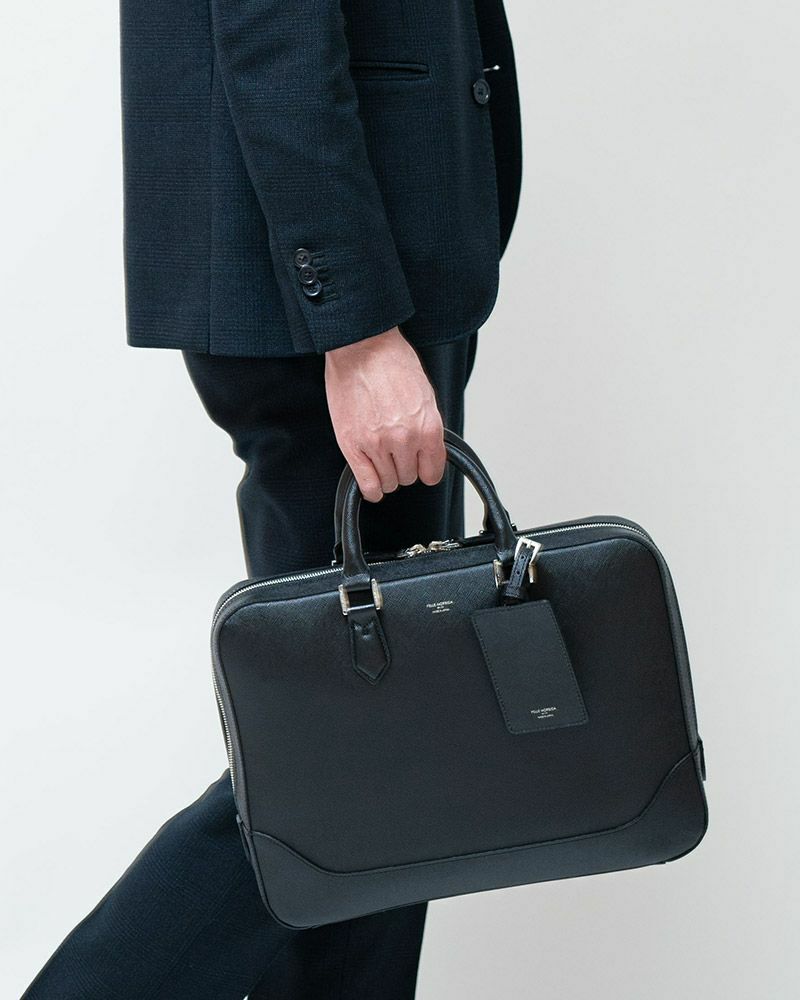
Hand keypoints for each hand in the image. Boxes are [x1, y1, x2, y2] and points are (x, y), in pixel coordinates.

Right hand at [324, 327, 446, 501]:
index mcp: (428, 427)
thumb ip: (427, 427)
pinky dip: (372, 488)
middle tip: (396, 451)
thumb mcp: (425, 394)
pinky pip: (368, 484)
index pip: (433, 472)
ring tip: (382, 457)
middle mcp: (405, 439)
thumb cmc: (392, 362)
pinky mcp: (353, 445)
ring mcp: (377, 444)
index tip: (419, 464)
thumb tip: (427, 451)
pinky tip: (373, 483)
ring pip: (389, 482)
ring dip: (387, 474)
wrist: (361, 346)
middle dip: (404, 466)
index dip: (425, 469)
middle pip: (409, 477)